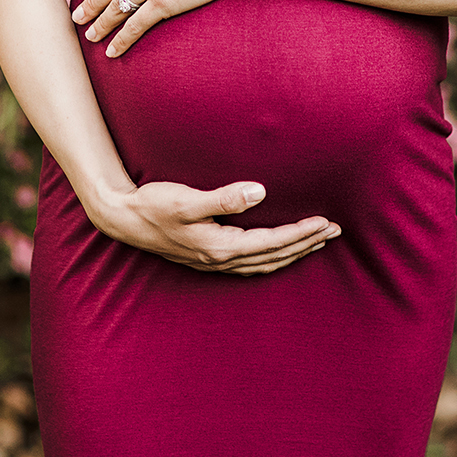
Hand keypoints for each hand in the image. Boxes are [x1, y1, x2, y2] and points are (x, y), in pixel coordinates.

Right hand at [88, 180, 339, 274]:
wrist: (122, 218)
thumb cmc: (153, 205)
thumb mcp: (186, 199)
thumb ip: (224, 198)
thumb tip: (260, 192)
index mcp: (221, 247)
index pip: (273, 242)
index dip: (301, 233)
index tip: (326, 222)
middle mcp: (220, 260)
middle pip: (274, 256)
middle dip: (306, 244)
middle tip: (334, 232)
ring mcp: (213, 263)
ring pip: (264, 263)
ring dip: (292, 253)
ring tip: (315, 241)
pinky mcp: (206, 259)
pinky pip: (251, 264)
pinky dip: (271, 259)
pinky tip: (277, 252)